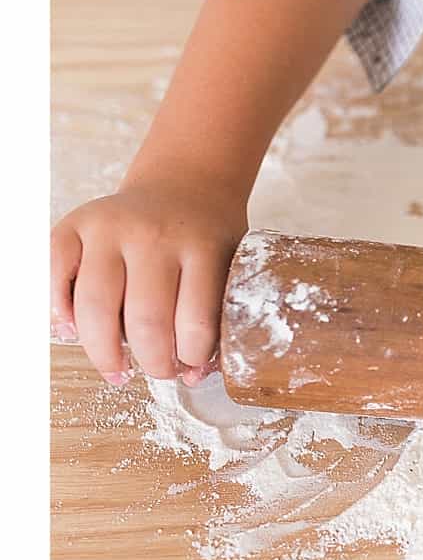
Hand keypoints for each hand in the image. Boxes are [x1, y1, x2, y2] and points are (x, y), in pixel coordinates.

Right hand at [52, 175, 247, 384]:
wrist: (184, 185)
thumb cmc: (206, 236)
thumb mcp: (229, 265)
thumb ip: (217, 316)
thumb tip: (192, 375)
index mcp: (201, 246)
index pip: (195, 321)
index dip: (191, 358)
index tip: (189, 367)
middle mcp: (152, 234)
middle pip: (145, 322)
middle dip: (152, 363)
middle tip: (157, 371)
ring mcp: (109, 228)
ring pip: (95, 308)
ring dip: (105, 353)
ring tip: (119, 368)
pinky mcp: (74, 225)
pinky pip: (56, 277)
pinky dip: (62, 312)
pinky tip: (78, 331)